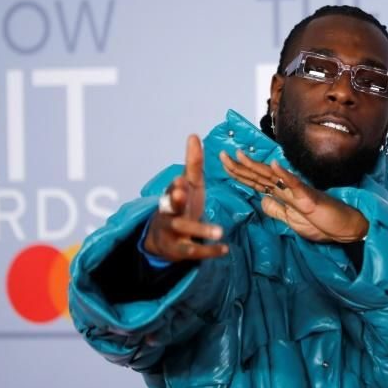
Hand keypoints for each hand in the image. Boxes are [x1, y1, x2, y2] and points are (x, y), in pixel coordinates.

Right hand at [144, 135, 228, 260]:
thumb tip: (194, 135)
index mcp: (173, 195)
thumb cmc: (181, 207)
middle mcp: (169, 213)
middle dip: (175, 201)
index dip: (176, 186)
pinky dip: (209, 251)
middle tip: (181, 193)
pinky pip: (193, 252)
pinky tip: (225, 249)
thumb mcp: (189, 185)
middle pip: (170, 207)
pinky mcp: (179, 250)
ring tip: (219, 232)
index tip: (180, 180)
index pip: (173, 188)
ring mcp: (172, 233)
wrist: (162, 240)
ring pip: (183, 231)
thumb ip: (192, 163)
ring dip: (200, 230)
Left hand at [219, 149, 368, 242]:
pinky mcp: (309, 197)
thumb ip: (277, 210)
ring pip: (273, 176)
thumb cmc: (322, 223)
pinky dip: (284, 175)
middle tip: (222, 155)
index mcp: (283, 194)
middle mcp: (287, 189)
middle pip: (259, 175)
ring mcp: (298, 191)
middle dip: (239, 166)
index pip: (256, 181)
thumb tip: (261, 200)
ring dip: (256, 166)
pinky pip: (295, 184)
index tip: (224, 163)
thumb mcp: (292, 221)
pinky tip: (274, 165)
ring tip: (240, 155)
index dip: (239, 173)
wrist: (346, 227)